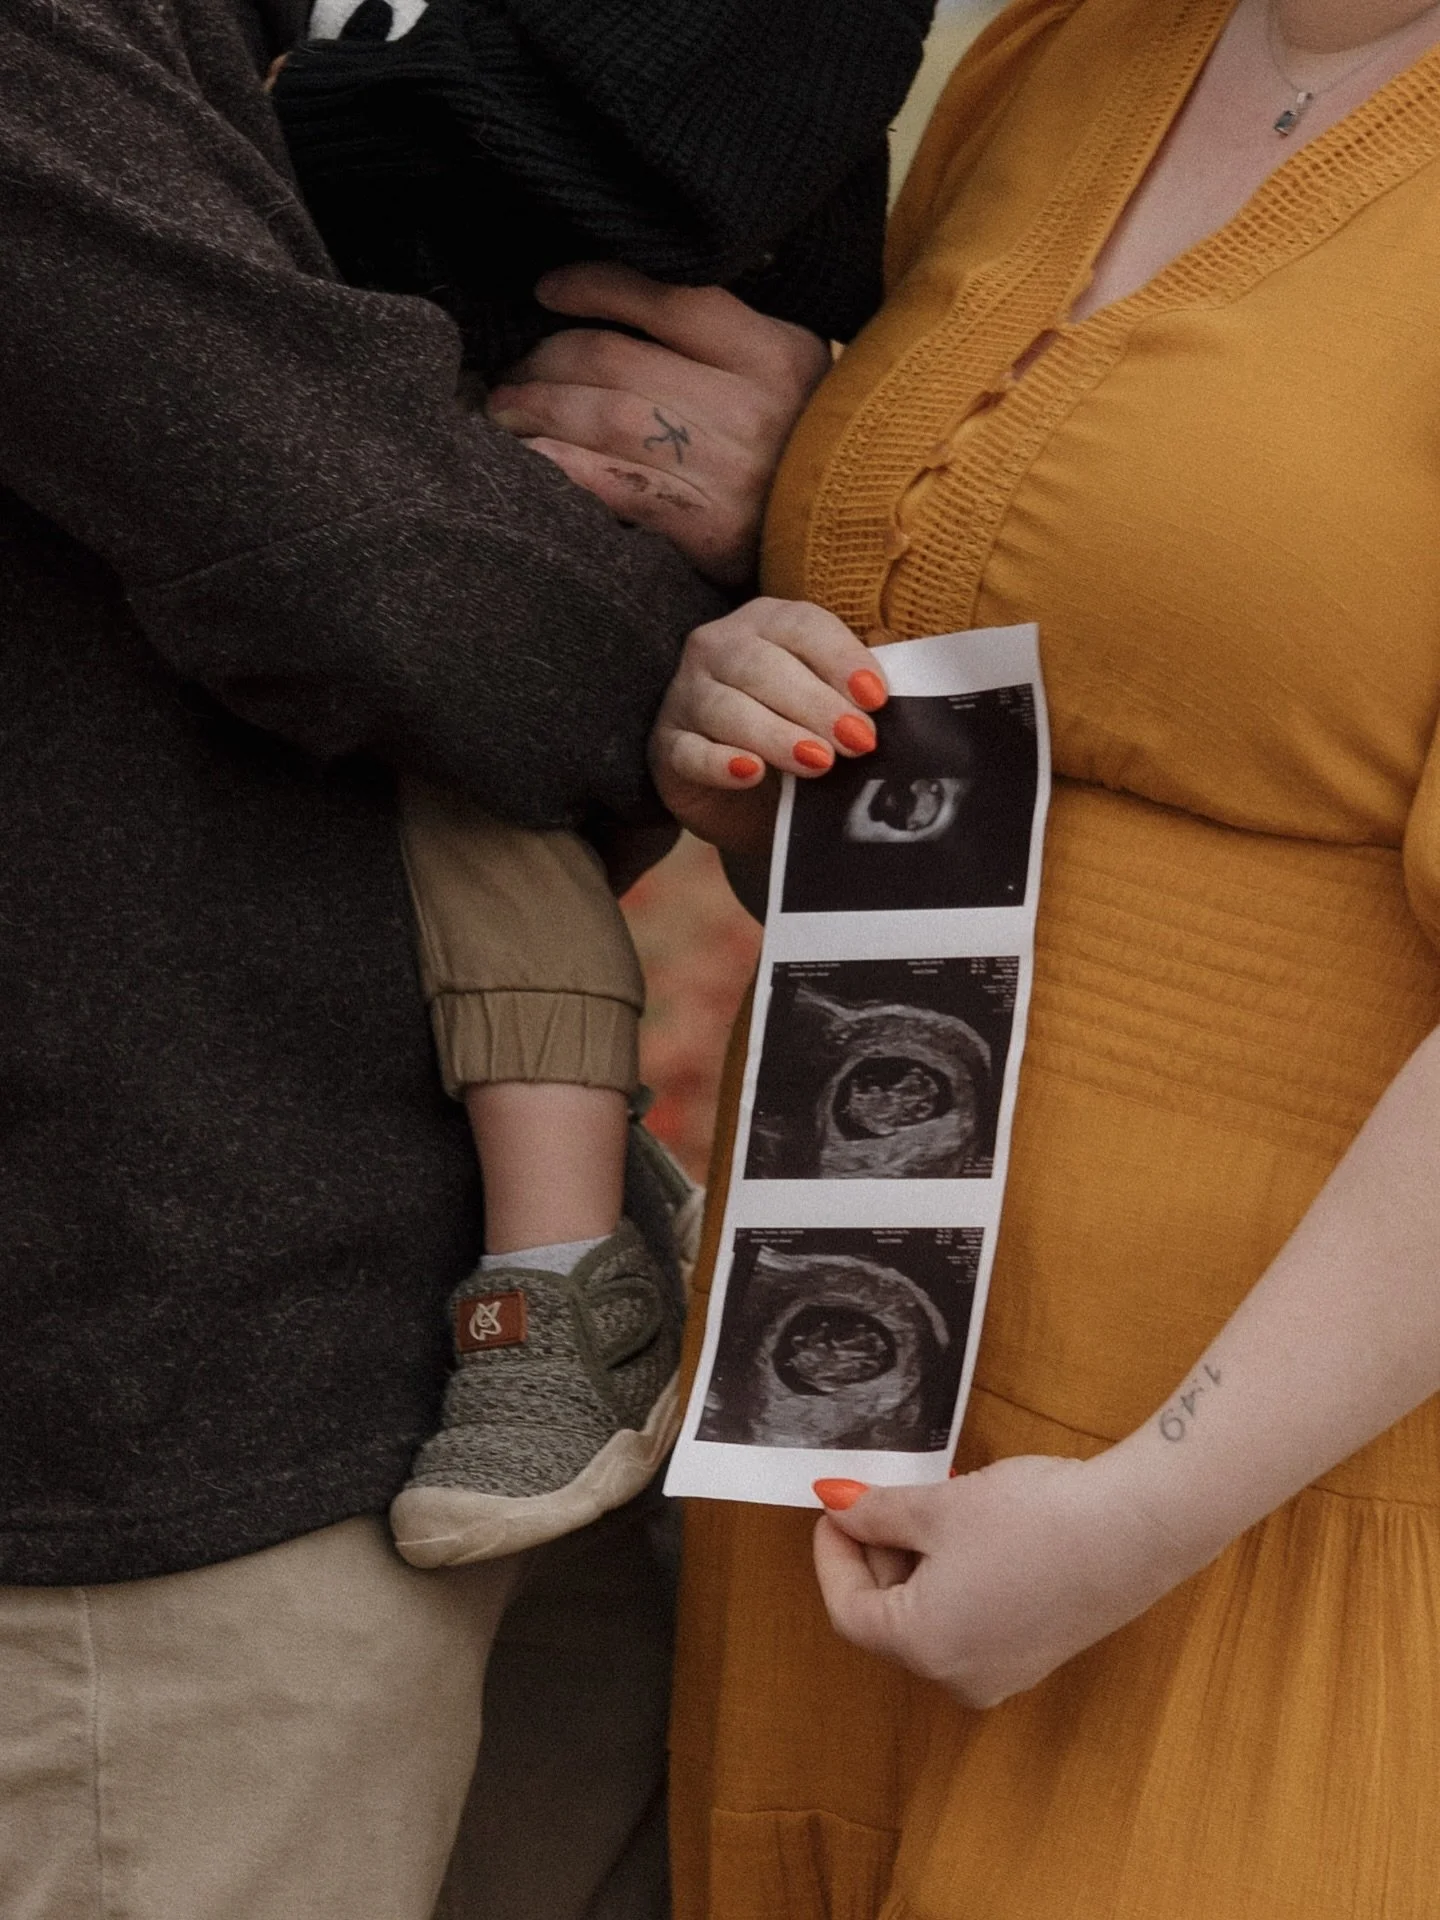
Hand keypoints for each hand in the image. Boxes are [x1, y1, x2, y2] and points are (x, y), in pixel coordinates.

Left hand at [486, 265, 832, 587]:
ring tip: (507, 413)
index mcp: (774, 353)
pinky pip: (612, 483)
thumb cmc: (805, 459)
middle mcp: (752, 404)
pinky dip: (559, 466)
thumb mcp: (794, 379)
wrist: (850, 551)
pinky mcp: (704, 525)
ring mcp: (728, 468)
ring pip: (607, 417)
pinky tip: (529, 459)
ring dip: (539, 409)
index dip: (594, 286)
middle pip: (619, 360)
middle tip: (512, 374)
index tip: (547, 290)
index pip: (669, 297)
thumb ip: (730, 341)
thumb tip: (632, 304)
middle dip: (546, 360)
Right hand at [648, 597, 888, 854]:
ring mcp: (686, 695)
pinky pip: (689, 751)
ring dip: (776, 734)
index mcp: (766, 622)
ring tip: (818, 762)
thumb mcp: (829, 707)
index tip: (877, 699)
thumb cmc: (798, 735)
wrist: (748, 797)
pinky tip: (750, 772)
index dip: (840, 659)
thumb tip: (893, 709)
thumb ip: (854, 698)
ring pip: (726, 707)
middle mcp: (718, 647)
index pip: (801, 627)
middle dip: (815, 703)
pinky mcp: (666, 745)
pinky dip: (720, 762)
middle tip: (856, 740)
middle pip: (762, 666)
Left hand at [812, 1453, 1194, 1708]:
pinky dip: (955, 1580)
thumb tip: (836, 1505)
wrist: (1133, 1530)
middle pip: (889, 1620)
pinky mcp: (1036, 1653)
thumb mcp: (937, 1507)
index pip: (848, 1610)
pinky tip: (970, 1529)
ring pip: (930, 1620)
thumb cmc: (1031, 1519)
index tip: (837, 1508)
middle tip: (883, 1497)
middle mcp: (960, 1677)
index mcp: (924, 1648)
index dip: (833, 1554)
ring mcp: (1004, 1672)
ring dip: (917, 1564)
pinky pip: (972, 1622)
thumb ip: (877, 1513)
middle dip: (878, 1556)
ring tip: (930, 1503)